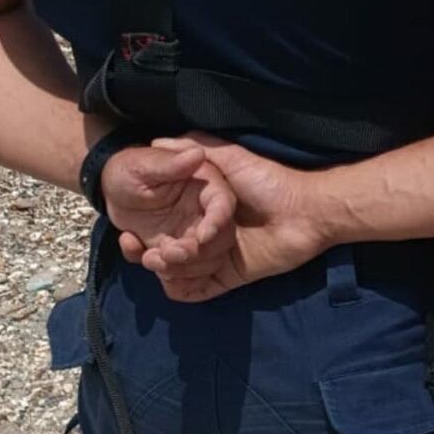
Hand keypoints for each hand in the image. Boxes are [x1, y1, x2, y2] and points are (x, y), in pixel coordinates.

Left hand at [104, 143, 235, 277]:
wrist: (111, 186)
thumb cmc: (130, 168)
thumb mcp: (145, 164)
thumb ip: (170, 162)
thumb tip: (197, 155)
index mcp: (205, 186)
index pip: (223, 205)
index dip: (218, 222)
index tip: (202, 237)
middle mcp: (204, 213)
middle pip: (220, 240)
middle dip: (196, 254)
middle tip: (168, 253)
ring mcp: (190, 234)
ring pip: (203, 262)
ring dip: (178, 268)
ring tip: (148, 257)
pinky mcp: (173, 249)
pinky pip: (176, 269)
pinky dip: (155, 267)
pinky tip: (130, 244)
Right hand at [145, 138, 335, 302]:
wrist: (305, 212)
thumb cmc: (269, 181)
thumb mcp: (230, 158)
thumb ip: (196, 149)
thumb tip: (156, 142)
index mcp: (201, 211)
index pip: (163, 225)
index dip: (142, 230)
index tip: (127, 232)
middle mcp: (204, 235)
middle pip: (166, 252)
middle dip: (153, 254)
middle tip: (149, 251)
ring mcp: (216, 257)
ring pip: (179, 272)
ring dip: (169, 269)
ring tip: (166, 258)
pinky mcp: (229, 277)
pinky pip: (197, 291)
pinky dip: (183, 289)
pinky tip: (175, 279)